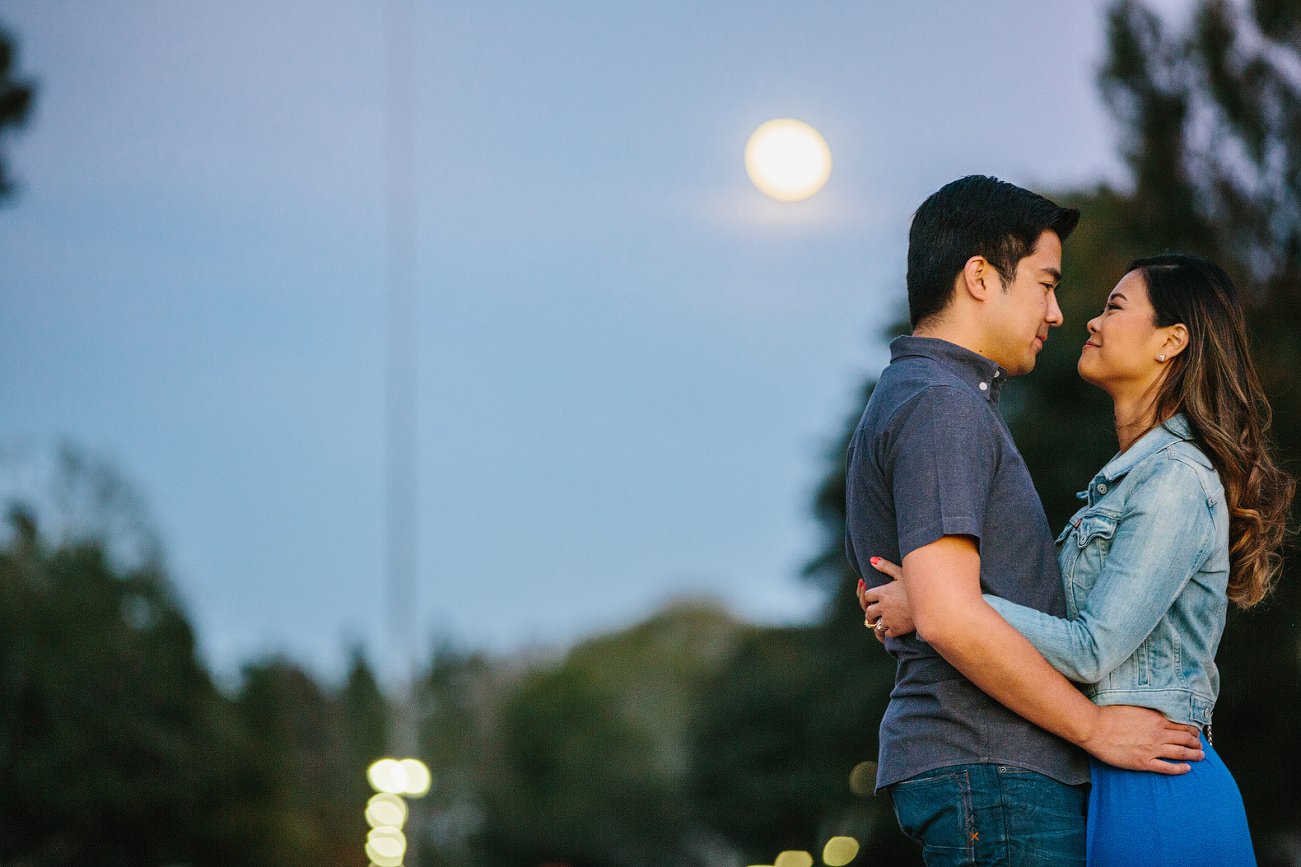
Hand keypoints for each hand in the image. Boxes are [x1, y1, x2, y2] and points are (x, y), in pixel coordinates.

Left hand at [857, 557, 914, 641]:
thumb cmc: (918, 586)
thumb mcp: (902, 573)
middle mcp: (883, 606)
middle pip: (868, 611)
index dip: (870, 596)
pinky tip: (893, 626)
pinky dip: (888, 630)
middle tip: (876, 611)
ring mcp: (890, 619)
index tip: (875, 597)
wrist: (934, 603)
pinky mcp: (897, 630)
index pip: (867, 596)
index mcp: (883, 592)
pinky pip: (886, 633)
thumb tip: (871, 560)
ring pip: (876, 624)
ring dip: (878, 622)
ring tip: (884, 619)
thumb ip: (886, 566)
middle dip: (871, 611)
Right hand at [1081, 705, 1204, 773]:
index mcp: (1155, 719)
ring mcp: (1152, 749)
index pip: (1181, 725)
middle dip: (1196, 742)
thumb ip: (1147, 712)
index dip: (1192, 730)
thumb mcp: (1132, 707)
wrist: (1095, 728)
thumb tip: (1156, 713)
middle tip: (1201, 745)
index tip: (1195, 732)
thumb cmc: (1108, 715)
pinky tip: (1187, 769)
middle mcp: (1158, 734)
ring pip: (1181, 753)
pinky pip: (1168, 767)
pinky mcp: (1144, 762)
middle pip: (1185, 739)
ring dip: (1194, 755)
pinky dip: (1180, 768)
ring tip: (1201, 756)